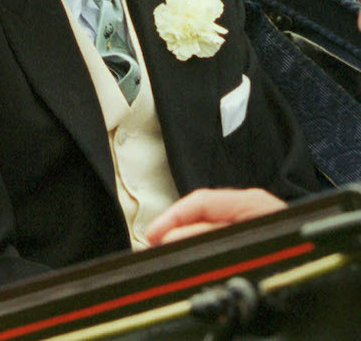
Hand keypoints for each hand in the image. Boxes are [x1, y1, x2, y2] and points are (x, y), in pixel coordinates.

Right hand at [145, 188, 286, 245]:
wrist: (318, 271)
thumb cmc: (294, 255)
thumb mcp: (245, 243)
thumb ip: (208, 237)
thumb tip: (174, 236)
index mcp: (252, 203)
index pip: (199, 200)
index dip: (171, 217)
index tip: (153, 235)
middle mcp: (252, 210)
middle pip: (200, 212)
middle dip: (173, 228)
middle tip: (152, 245)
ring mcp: (252, 226)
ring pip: (206, 227)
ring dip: (183, 240)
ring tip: (165, 251)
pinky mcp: (252, 242)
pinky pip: (216, 239)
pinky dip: (198, 248)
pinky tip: (189, 257)